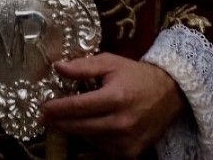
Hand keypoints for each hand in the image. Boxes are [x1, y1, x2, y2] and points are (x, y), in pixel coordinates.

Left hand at [41, 54, 186, 153]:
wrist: (170, 93)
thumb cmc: (136, 76)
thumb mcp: (110, 63)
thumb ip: (83, 67)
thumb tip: (57, 67)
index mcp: (115, 97)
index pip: (78, 106)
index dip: (57, 108)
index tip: (42, 108)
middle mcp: (121, 122)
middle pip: (80, 126)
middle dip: (59, 123)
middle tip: (45, 119)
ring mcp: (127, 141)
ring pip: (90, 140)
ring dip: (75, 132)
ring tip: (66, 123)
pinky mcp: (131, 153)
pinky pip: (103, 154)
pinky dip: (89, 149)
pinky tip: (78, 147)